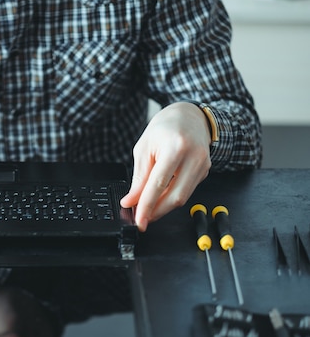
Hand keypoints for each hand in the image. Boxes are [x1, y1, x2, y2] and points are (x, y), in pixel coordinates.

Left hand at [120, 102, 211, 230]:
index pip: (159, 184)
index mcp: (176, 147)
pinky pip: (187, 191)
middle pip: (176, 196)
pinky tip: (160, 197)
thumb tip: (131, 201)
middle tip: (141, 219)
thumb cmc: (164, 128)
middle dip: (156, 212)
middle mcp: (195, 157)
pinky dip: (171, 197)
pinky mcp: (205, 172)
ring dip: (163, 207)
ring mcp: (203, 165)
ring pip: (183, 197)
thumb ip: (139, 178)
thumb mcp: (144, 149)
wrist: (189, 116)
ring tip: (147, 209)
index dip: (147, 206)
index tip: (138, 220)